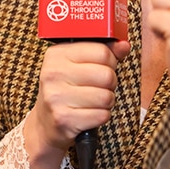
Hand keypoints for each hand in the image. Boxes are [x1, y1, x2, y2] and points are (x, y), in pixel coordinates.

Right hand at [28, 39, 130, 153]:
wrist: (45, 123)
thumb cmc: (67, 90)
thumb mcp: (79, 65)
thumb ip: (104, 53)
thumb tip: (124, 46)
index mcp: (57, 54)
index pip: (102, 51)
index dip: (110, 61)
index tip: (102, 68)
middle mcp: (53, 73)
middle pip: (107, 75)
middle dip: (110, 84)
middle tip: (99, 87)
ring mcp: (56, 97)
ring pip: (106, 97)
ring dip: (107, 102)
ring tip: (93, 101)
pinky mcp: (63, 119)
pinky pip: (102, 115)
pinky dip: (101, 116)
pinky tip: (88, 114)